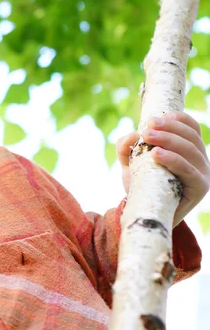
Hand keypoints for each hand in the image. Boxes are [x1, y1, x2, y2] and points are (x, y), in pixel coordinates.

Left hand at [117, 111, 209, 226]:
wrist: (145, 213)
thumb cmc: (142, 186)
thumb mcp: (131, 163)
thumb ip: (127, 148)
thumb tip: (131, 134)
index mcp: (190, 151)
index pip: (192, 129)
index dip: (178, 119)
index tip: (158, 116)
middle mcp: (201, 160)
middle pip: (190, 137)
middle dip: (168, 128)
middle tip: (147, 127)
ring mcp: (203, 174)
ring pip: (190, 150)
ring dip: (168, 140)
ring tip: (147, 137)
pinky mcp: (200, 188)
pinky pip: (189, 170)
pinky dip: (173, 159)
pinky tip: (156, 154)